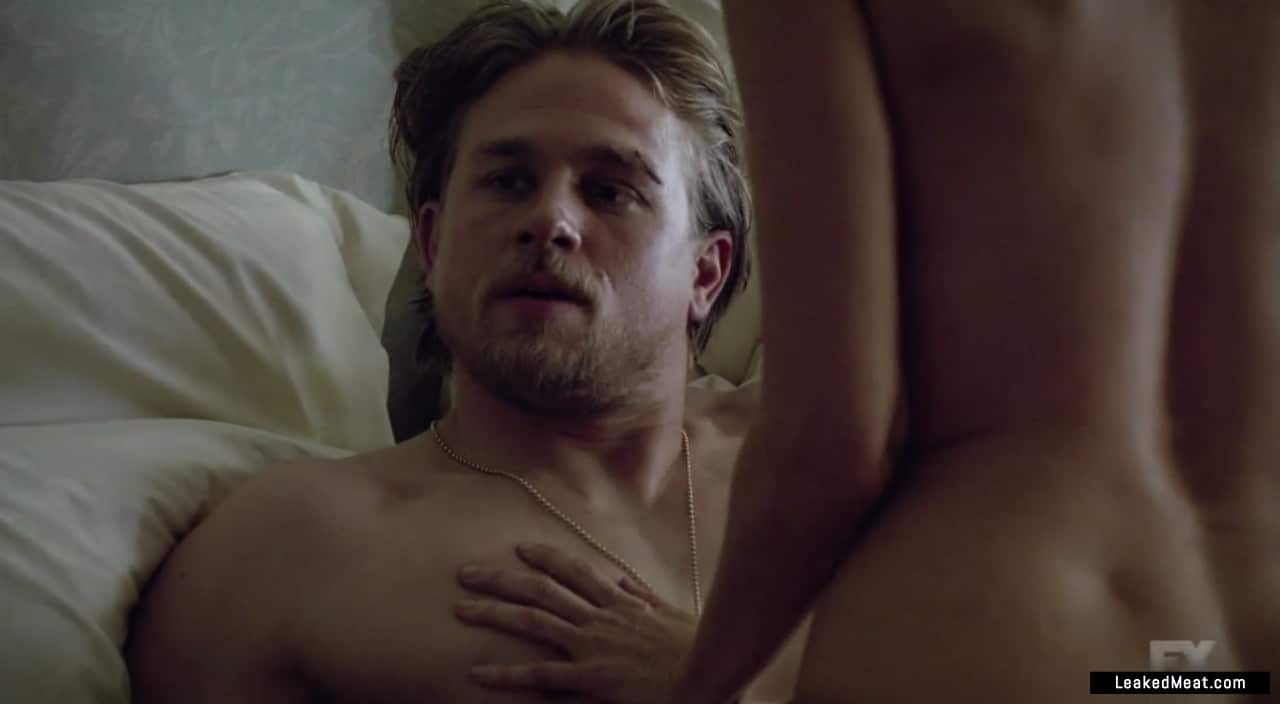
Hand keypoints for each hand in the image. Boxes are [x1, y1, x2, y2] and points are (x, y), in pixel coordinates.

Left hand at [454, 542, 696, 703]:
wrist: (708, 675)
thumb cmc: (694, 648)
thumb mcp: (670, 615)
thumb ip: (643, 598)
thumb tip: (625, 583)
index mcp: (619, 602)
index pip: (574, 571)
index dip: (545, 557)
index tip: (520, 548)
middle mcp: (600, 617)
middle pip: (541, 589)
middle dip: (501, 579)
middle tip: (467, 573)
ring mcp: (593, 645)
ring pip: (533, 621)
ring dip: (493, 614)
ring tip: (459, 609)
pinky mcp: (591, 678)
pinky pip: (540, 675)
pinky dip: (506, 674)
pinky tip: (478, 673)